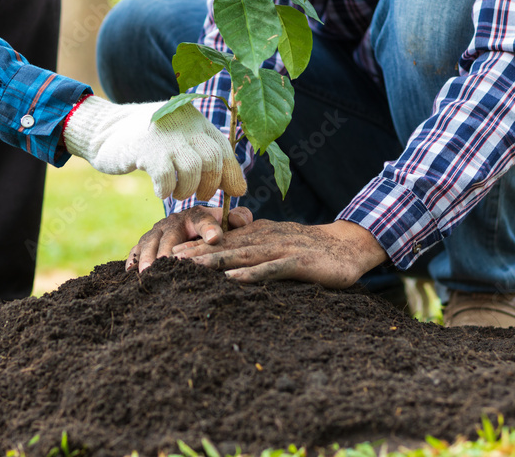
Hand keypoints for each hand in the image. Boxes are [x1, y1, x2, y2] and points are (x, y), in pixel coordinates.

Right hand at [63, 96, 247, 199]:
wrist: (105, 129)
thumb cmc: (147, 141)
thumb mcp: (179, 139)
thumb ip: (205, 156)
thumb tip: (238, 188)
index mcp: (196, 120)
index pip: (224, 148)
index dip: (231, 173)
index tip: (233, 192)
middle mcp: (184, 123)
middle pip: (212, 158)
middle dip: (210, 184)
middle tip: (200, 195)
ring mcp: (165, 135)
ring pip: (193, 169)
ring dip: (188, 189)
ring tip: (178, 193)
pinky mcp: (146, 148)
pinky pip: (166, 176)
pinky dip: (166, 190)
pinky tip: (160, 191)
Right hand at [128, 206, 253, 271]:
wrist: (189, 224)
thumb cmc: (213, 227)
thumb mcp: (227, 221)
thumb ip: (239, 218)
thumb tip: (240, 220)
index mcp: (196, 216)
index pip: (204, 221)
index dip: (210, 228)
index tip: (216, 237)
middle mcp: (173, 222)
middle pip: (169, 235)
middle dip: (166, 249)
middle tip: (166, 262)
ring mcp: (157, 231)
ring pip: (150, 243)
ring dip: (147, 257)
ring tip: (147, 273)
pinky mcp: (145, 242)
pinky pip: (136, 250)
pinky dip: (132, 260)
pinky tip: (130, 273)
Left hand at [173, 219, 388, 288]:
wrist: (348, 246)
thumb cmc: (310, 249)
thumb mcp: (277, 244)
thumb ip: (253, 250)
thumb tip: (227, 262)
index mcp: (258, 234)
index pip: (220, 239)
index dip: (193, 245)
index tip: (166, 253)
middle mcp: (264, 238)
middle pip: (223, 245)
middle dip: (193, 253)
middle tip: (165, 260)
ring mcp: (280, 249)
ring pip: (241, 255)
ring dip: (213, 261)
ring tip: (188, 268)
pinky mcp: (297, 263)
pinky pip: (271, 269)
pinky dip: (252, 274)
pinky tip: (233, 280)